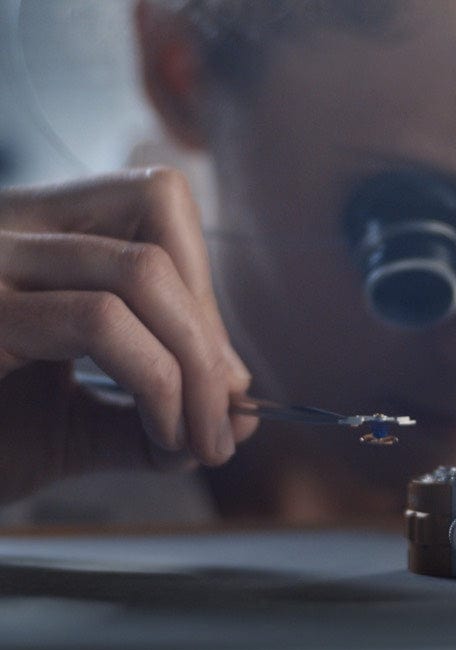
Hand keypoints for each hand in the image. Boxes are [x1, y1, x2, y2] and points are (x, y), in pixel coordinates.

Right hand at [0, 167, 257, 503]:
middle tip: (225, 426)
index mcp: (36, 238)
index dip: (208, 297)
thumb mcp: (73, 424)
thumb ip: (151, 409)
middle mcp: (6, 227)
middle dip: (213, 338)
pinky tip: (161, 440)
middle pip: (161, 222)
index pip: (158, 206)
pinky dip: (159, 383)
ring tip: (198, 442)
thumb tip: (237, 409)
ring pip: (140, 270)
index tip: (225, 383)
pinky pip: (98, 322)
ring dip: (196, 368)